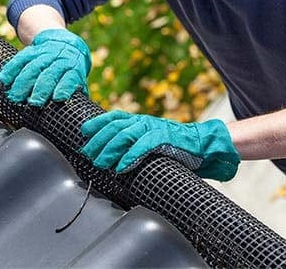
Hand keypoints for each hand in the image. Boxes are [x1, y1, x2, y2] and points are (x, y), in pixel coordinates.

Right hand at [0, 29, 90, 106]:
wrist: (65, 44)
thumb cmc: (71, 69)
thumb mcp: (79, 79)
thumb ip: (76, 93)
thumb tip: (76, 113)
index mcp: (74, 68)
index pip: (70, 78)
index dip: (64, 87)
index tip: (57, 98)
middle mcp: (60, 59)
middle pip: (49, 74)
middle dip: (40, 89)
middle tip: (33, 103)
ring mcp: (45, 54)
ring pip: (33, 67)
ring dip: (22, 83)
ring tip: (15, 97)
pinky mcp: (32, 50)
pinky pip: (20, 59)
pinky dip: (11, 69)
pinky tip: (4, 80)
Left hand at [80, 110, 240, 180]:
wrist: (202, 144)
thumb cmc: (174, 146)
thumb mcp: (149, 140)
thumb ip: (133, 142)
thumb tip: (112, 154)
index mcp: (139, 121)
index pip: (113, 117)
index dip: (97, 122)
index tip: (83, 131)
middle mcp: (144, 122)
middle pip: (114, 127)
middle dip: (98, 141)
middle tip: (87, 154)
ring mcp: (154, 128)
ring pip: (125, 135)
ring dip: (110, 150)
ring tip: (100, 163)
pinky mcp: (164, 139)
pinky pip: (143, 146)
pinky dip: (130, 156)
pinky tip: (121, 167)